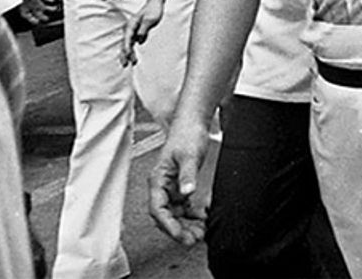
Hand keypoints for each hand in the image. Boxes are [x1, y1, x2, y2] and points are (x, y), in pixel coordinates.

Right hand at [124, 0, 166, 66]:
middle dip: (125, 54)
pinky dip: (132, 50)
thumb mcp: (150, 20)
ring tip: (132, 63)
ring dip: (129, 54)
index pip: (127, 39)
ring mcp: (133, 30)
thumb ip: (144, 29)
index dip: (127, 48)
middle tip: (126, 65)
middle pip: (125, 43)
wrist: (156, 3)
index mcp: (131, 25)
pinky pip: (133, 43)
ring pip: (128, 44)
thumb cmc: (154, 10)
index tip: (128, 55)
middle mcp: (130, 28)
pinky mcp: (137, 32)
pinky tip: (133, 57)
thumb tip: (139, 40)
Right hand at [149, 115, 212, 244]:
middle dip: (178, 229)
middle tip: (193, 239)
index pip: (158, 209)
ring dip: (186, 224)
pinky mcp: (181, 186)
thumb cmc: (186, 135)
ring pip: (175, 213)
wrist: (193, 122)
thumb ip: (187, 174)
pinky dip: (192, 215)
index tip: (179, 235)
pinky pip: (184, 206)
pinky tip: (203, 218)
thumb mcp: (189, 155)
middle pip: (165, 215)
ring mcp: (171, 187)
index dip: (167, 224)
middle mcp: (162, 186)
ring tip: (200, 233)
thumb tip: (187, 191)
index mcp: (158, 179)